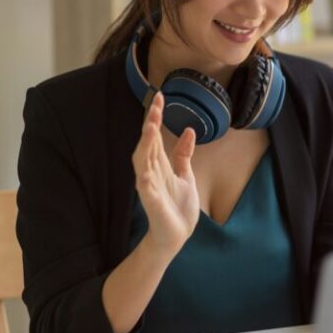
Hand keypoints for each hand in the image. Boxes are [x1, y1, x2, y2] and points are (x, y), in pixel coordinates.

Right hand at [131, 91, 199, 256]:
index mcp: (160, 164)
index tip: (160, 96)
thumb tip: (189, 130)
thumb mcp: (186, 175)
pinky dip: (145, 180)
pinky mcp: (152, 203)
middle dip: (151, 124)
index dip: (157, 117)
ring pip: (143, 161)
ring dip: (146, 144)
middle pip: (148, 143)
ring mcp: (150, 187)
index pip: (156, 135)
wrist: (176, 235)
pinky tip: (145, 172)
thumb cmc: (177, 206)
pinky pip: (146, 190)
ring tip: (150, 127)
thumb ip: (183, 155)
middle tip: (156, 104)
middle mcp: (151, 172)